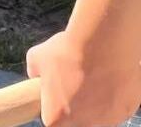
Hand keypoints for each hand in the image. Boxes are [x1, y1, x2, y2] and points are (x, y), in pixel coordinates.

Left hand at [26, 30, 140, 125]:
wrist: (102, 43)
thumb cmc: (67, 52)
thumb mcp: (36, 58)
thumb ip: (35, 73)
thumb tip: (37, 75)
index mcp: (56, 118)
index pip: (52, 121)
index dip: (53, 105)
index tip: (56, 93)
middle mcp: (83, 125)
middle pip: (76, 120)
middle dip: (74, 105)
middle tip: (74, 84)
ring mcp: (107, 120)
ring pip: (97, 116)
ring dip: (94, 102)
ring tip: (92, 78)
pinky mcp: (126, 111)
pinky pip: (116, 107)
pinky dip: (112, 96)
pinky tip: (107, 78)